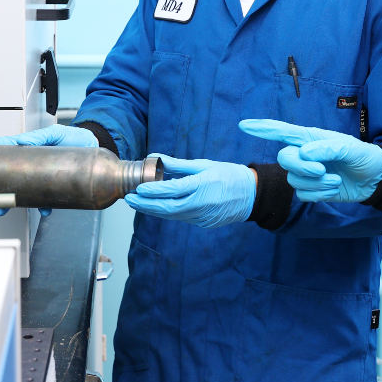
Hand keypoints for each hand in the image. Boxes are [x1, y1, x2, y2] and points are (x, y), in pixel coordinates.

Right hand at [0, 124, 98, 215]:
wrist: (94, 147)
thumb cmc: (74, 137)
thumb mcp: (56, 133)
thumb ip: (40, 136)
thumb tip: (22, 140)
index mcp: (29, 147)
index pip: (5, 147)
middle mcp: (31, 164)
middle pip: (7, 175)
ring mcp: (40, 177)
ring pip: (21, 192)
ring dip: (11, 202)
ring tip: (4, 207)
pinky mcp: (53, 188)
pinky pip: (44, 200)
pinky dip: (42, 206)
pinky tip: (44, 209)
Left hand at [125, 156, 255, 227]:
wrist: (251, 195)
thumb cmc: (229, 175)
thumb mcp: (205, 165)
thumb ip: (179, 165)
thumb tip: (157, 158)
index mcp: (202, 186)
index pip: (172, 190)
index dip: (153, 191)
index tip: (138, 189)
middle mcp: (200, 204)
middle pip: (167, 208)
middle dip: (146, 205)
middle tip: (130, 199)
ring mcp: (201, 216)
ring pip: (172, 215)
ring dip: (153, 210)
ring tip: (138, 204)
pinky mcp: (203, 223)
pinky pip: (181, 218)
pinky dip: (166, 213)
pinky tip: (156, 208)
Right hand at [239, 119, 381, 202]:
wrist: (375, 180)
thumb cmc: (364, 157)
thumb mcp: (351, 148)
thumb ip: (328, 149)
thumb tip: (305, 153)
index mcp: (311, 138)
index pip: (281, 131)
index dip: (262, 128)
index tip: (243, 125)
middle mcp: (305, 153)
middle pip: (284, 159)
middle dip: (302, 167)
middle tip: (322, 170)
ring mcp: (306, 172)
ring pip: (294, 180)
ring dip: (316, 183)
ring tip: (335, 180)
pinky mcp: (311, 190)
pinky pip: (303, 195)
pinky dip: (320, 194)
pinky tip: (334, 189)